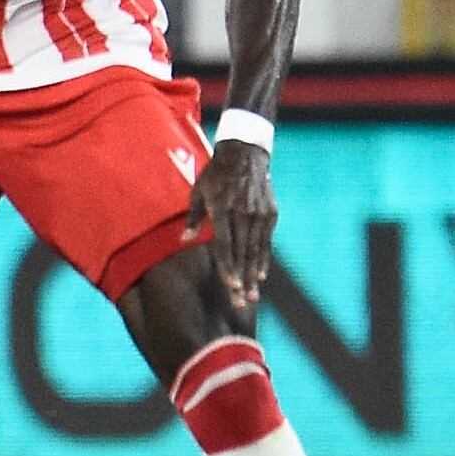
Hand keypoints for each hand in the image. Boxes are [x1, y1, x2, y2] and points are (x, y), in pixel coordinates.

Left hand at [184, 139, 275, 310]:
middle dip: (241, 280)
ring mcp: (259, 214)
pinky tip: (261, 276)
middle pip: (242, 253)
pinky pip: (266, 242)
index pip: (225, 244)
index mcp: (222, 208)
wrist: (245, 153)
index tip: (230, 285)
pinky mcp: (270, 213)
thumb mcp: (199, 190)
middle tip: (240, 302)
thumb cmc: (216, 174)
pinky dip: (263, 259)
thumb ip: (194, 217)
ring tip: (252, 296)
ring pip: (256, 250)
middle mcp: (243, 213)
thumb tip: (184, 240)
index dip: (228, 266)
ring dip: (253, 275)